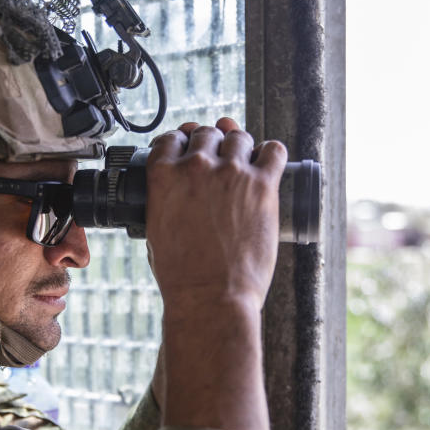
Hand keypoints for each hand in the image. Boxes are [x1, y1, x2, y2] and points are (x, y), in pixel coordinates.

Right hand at [145, 117, 286, 306]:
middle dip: (211, 142)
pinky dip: (271, 152)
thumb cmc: (181, 274)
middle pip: (206, 133)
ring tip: (243, 161)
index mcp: (164, 176)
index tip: (188, 149)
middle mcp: (196, 167)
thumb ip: (163, 202)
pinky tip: (268, 162)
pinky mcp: (262, 185)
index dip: (181, 142)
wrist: (210, 295)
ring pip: (238, 137)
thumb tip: (171, 194)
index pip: (171, 139)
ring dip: (240, 145)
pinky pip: (274, 150)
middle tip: (216, 157)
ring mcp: (231, 172)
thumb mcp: (155, 231)